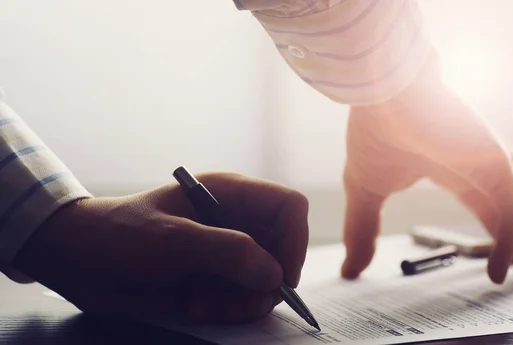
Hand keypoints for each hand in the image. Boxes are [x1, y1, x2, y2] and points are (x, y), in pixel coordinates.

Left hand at [12, 172, 308, 323]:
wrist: (81, 261)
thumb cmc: (121, 235)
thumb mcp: (172, 240)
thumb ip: (226, 253)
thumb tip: (274, 274)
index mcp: (230, 194)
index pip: (288, 207)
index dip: (294, 240)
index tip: (279, 277)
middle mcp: (236, 221)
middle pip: (283, 251)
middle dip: (265, 283)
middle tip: (238, 304)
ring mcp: (227, 252)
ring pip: (266, 281)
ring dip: (243, 303)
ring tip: (204, 306)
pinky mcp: (216, 278)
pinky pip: (244, 300)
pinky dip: (228, 311)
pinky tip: (195, 306)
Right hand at [341, 53, 512, 284]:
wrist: (376, 88)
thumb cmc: (372, 127)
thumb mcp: (365, 191)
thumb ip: (361, 228)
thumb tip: (349, 268)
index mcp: (459, 167)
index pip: (494, 206)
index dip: (502, 237)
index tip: (497, 268)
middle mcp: (484, 162)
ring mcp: (493, 159)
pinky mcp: (493, 159)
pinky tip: (499, 269)